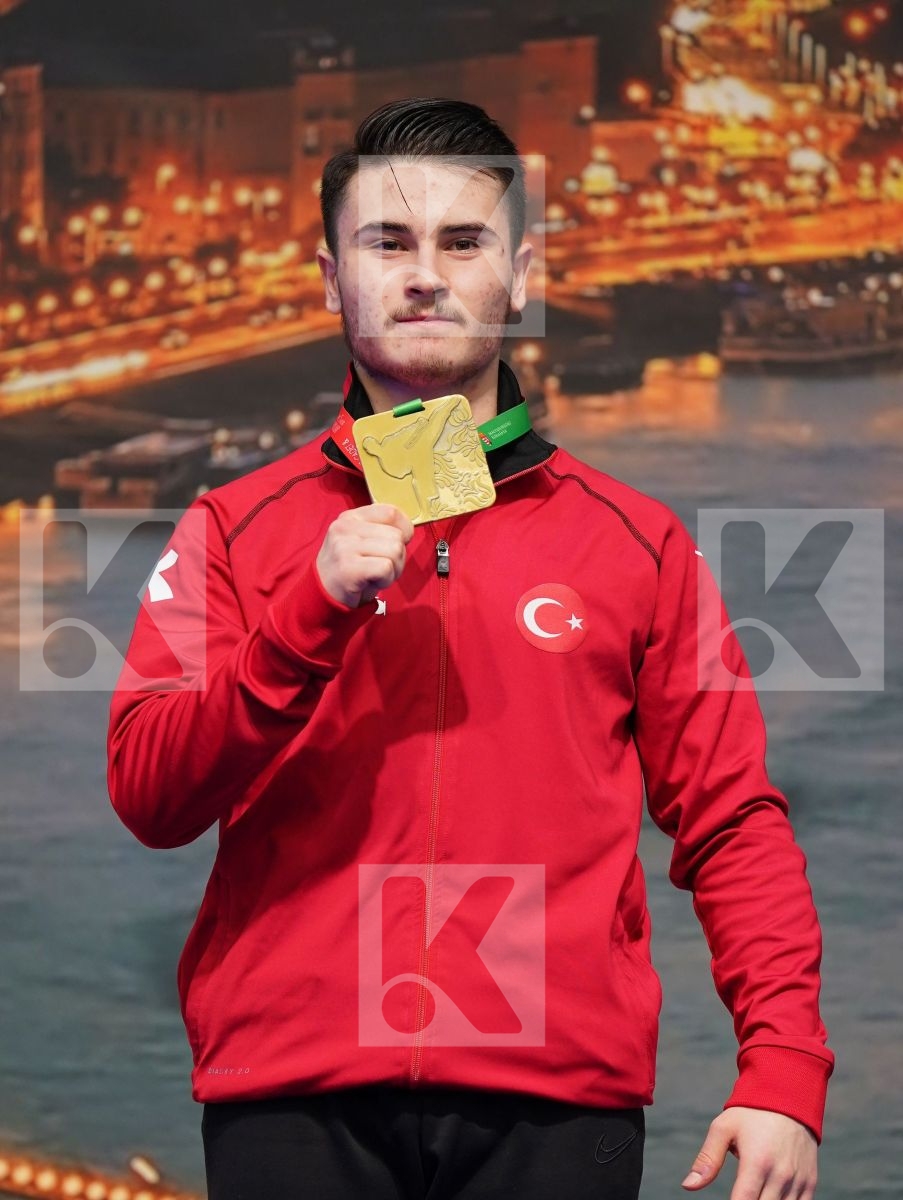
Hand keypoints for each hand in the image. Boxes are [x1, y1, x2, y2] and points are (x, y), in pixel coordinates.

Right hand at [316, 503, 414, 607]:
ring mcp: (344, 547)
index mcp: (350, 517)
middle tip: (380, 568)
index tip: (394, 545)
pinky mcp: (349, 568)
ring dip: (393, 570)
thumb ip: (382, 529)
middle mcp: (344, 527)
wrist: (323, 595)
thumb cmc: (350, 568)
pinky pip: (386, 568)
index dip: (404, 531)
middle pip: (397, 536)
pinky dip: (386, 580)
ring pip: (395, 551)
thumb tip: (408, 530)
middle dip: (398, 556)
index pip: (391, 512)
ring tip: (375, 575)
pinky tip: (371, 582)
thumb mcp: (361, 540)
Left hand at [681, 1107, 817, 1199]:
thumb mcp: (724, 1128)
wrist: (788, 1096)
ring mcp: (798, 1180)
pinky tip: (771, 1196)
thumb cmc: (750, 1113)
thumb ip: (707, 1159)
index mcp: (757, 1162)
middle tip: (739, 1195)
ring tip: (753, 1193)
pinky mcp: (810, 1181)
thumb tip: (688, 1186)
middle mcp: (781, 1175)